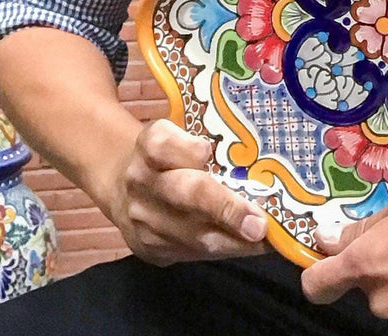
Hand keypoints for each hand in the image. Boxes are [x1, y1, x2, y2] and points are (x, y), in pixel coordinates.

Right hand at [105, 118, 270, 265]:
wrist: (121, 187)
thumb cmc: (167, 156)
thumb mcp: (177, 133)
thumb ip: (207, 138)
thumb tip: (254, 156)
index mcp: (150, 144)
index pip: (165, 143)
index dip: (190, 149)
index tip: (210, 152)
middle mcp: (142, 181)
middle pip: (185, 193)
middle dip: (225, 209)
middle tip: (258, 224)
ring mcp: (143, 219)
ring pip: (192, 235)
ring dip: (233, 240)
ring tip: (266, 240)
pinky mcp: (149, 248)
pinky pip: (190, 253)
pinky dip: (224, 250)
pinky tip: (247, 246)